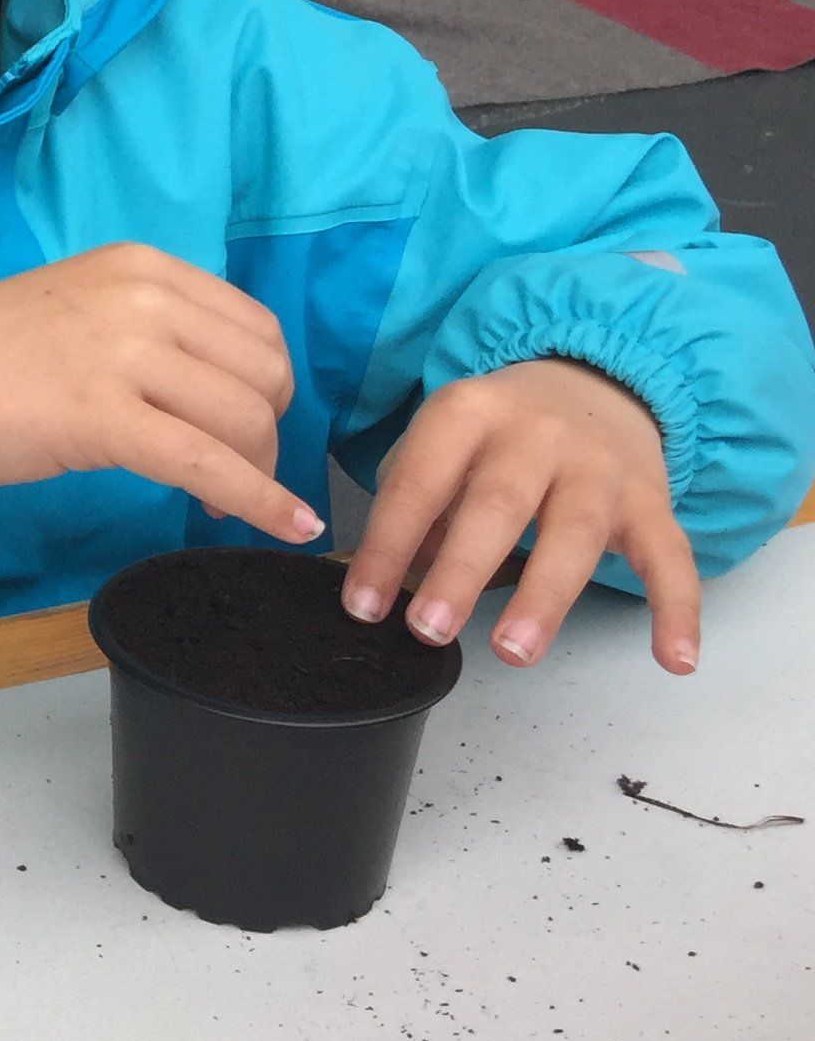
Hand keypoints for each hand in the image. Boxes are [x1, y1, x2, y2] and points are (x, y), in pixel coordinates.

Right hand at [0, 243, 317, 544]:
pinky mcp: (101, 416)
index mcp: (137, 265)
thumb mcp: (71, 313)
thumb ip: (142, 329)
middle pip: (263, 372)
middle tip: (228, 473)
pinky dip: (257, 501)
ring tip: (220, 502)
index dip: (263, 389)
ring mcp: (121, 352)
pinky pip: (207, 465)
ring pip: (244, 418)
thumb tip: (210, 386)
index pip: (254, 326)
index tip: (240, 431)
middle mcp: (140, 296)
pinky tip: (285, 529)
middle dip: (263, 433)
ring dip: (253, 472)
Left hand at [344, 358, 696, 672]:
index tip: (363, 606)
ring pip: (576, 533)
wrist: (595, 380)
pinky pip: (670, 557)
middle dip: (461, 571)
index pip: (419, 483)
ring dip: (545, 597)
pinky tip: (674, 659)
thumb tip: (383, 585)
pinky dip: (677, 609)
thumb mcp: (442, 444)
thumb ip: (414, 506)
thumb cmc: (497, 434)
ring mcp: (599, 467)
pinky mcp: (652, 501)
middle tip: (429, 628)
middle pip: (497, 505)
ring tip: (513, 651)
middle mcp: (536, 435)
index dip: (387, 545)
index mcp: (468, 414)